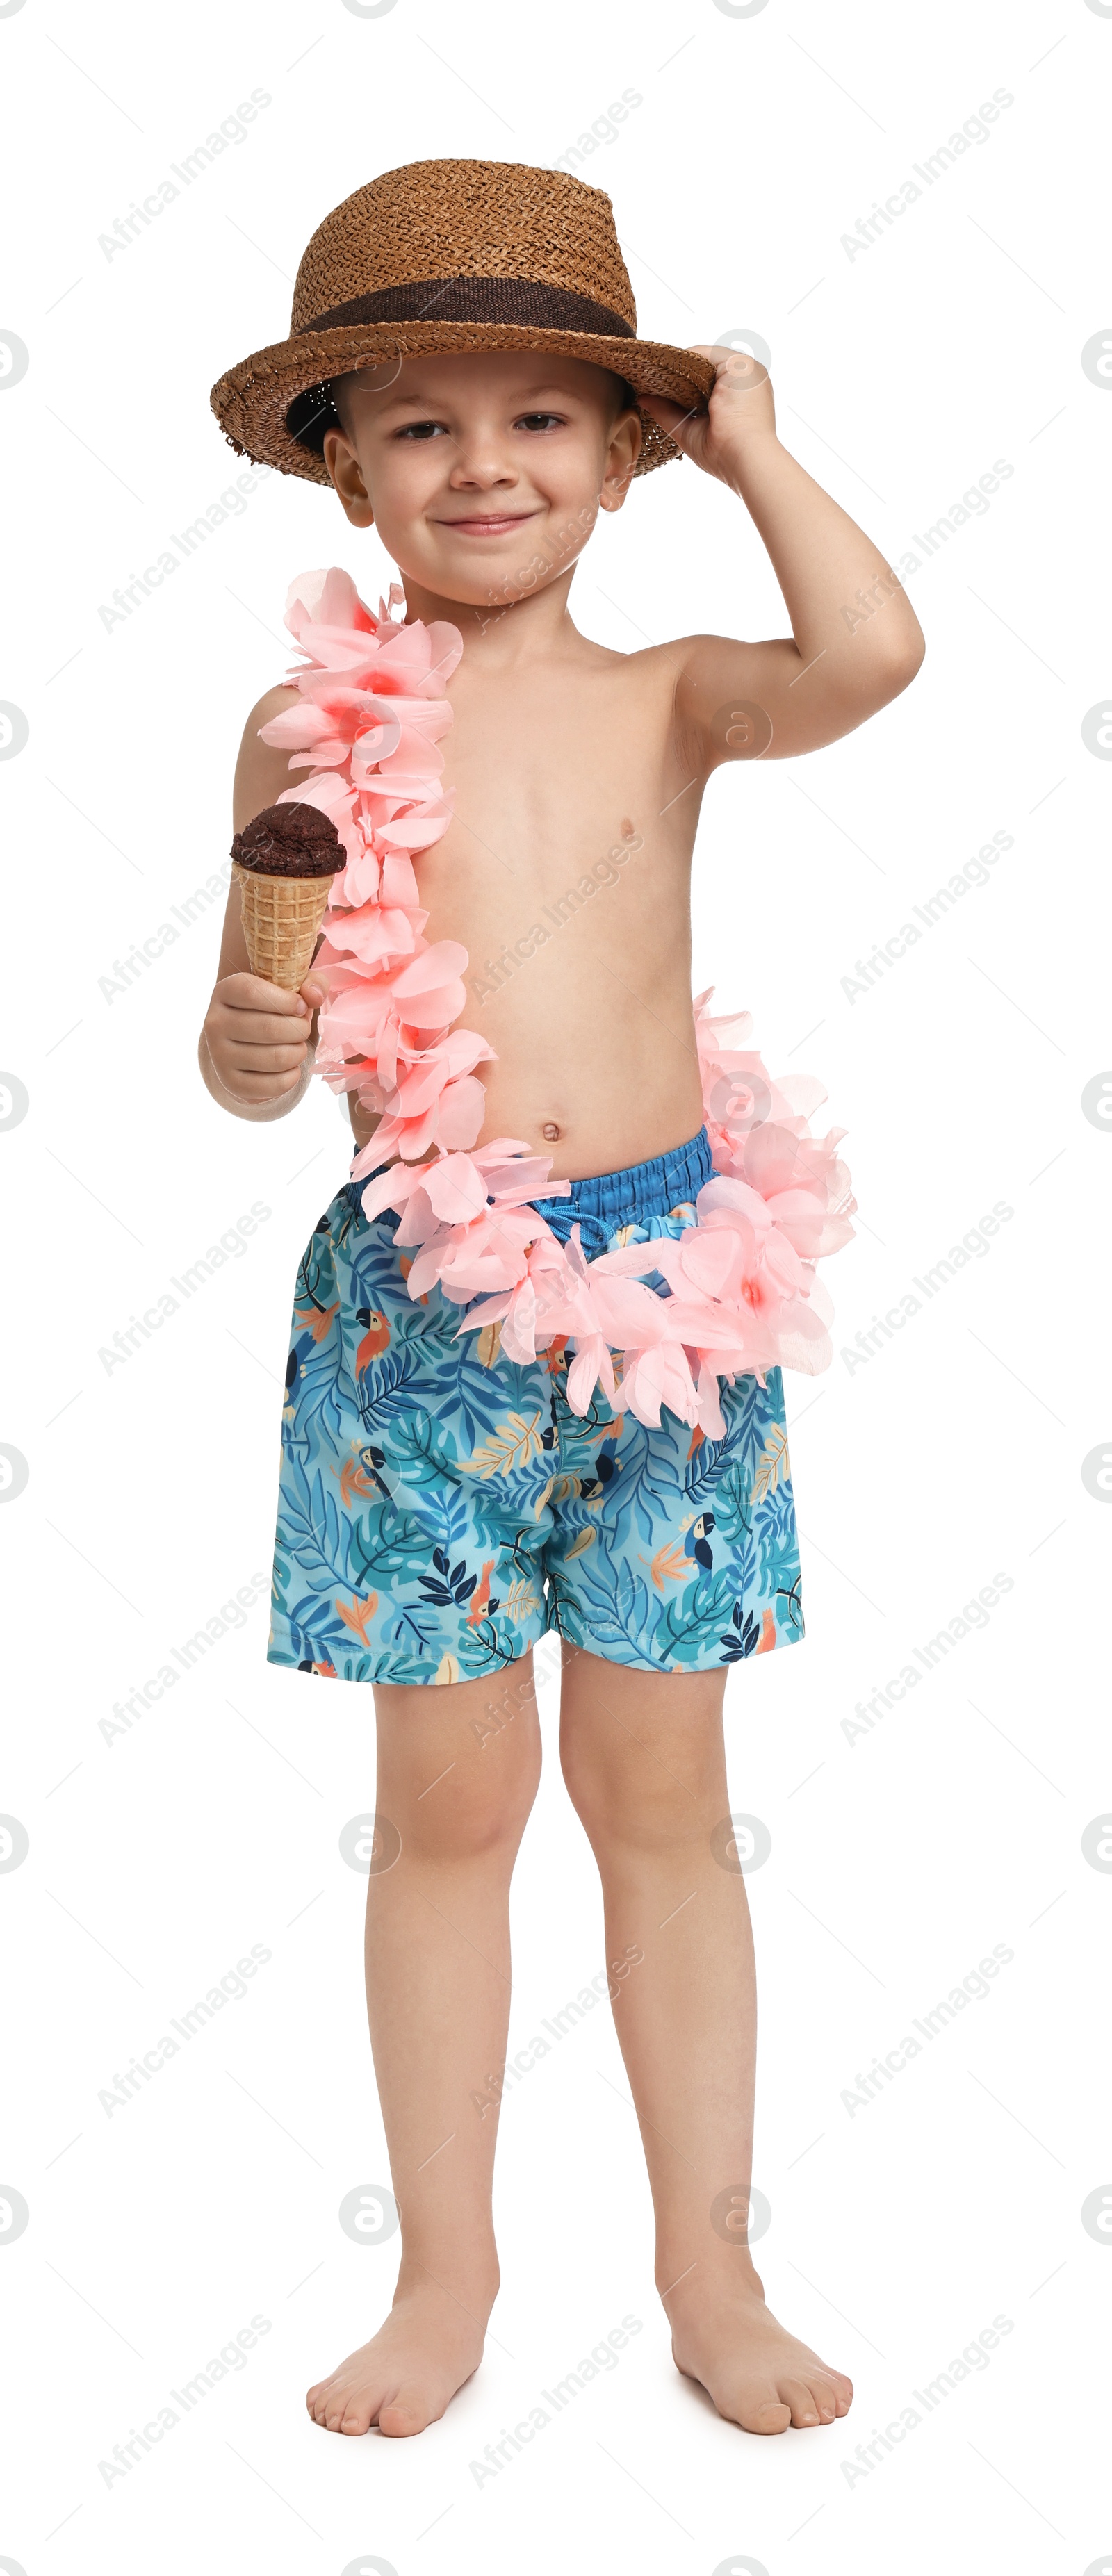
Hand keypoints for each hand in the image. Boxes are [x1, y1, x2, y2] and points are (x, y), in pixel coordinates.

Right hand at [202, 971, 323, 1103]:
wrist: (245, 1046)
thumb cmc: (272, 1010)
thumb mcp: (287, 988)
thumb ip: (310, 982)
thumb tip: (315, 996)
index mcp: (225, 992)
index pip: (252, 992)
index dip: (286, 1000)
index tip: (301, 1007)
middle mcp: (215, 1023)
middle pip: (270, 1028)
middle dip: (299, 1030)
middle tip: (302, 1030)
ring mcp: (219, 1055)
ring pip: (276, 1058)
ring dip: (299, 1053)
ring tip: (298, 1047)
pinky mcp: (231, 1083)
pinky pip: (276, 1084)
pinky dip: (293, 1076)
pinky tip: (290, 1066)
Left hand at [640, 344, 775, 489]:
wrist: (746, 458)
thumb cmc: (724, 455)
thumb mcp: (689, 430)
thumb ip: (667, 412)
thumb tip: (642, 398)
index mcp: (740, 397)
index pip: (706, 382)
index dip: (681, 384)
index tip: (657, 388)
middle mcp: (745, 380)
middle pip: (704, 369)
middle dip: (678, 374)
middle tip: (649, 378)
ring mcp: (745, 370)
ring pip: (704, 359)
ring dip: (680, 366)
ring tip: (653, 373)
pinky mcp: (739, 364)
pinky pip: (705, 353)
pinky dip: (684, 360)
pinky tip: (666, 369)